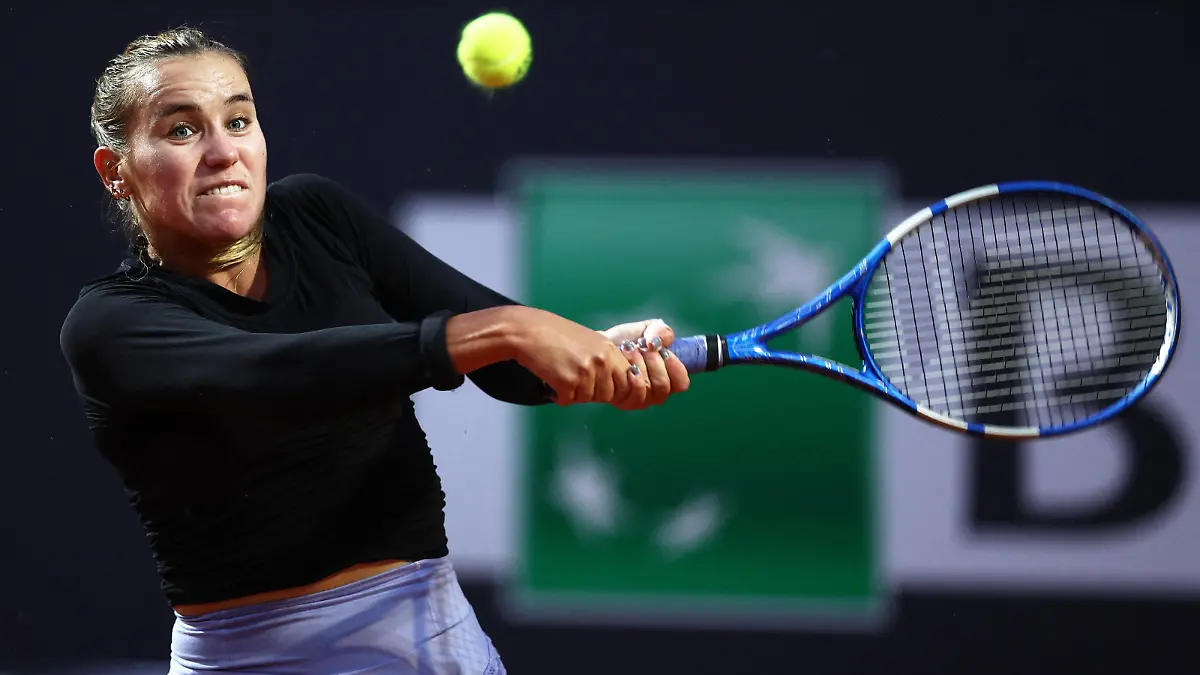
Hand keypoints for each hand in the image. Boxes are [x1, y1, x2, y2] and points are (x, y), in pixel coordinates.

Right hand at [509, 308, 640, 406]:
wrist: (529, 331)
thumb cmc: (557, 335)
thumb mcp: (591, 342)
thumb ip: (606, 360)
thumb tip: (619, 383)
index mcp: (610, 350)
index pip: (628, 381)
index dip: (617, 390)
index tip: (604, 389)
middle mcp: (601, 361)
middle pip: (609, 394)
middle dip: (594, 393)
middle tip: (576, 379)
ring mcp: (585, 372)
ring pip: (587, 399)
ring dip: (574, 393)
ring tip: (562, 374)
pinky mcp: (567, 383)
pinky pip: (568, 401)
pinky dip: (558, 395)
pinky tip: (552, 379)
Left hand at [602, 318, 690, 409]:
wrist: (598, 347)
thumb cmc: (624, 341)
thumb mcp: (646, 330)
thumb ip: (660, 331)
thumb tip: (658, 342)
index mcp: (666, 377)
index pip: (681, 383)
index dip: (675, 367)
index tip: (663, 350)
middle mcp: (655, 392)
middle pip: (665, 385)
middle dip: (654, 362)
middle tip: (642, 346)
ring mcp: (641, 399)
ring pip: (650, 388)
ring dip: (641, 365)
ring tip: (630, 350)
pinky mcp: (625, 401)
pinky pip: (636, 393)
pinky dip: (632, 375)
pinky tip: (624, 362)